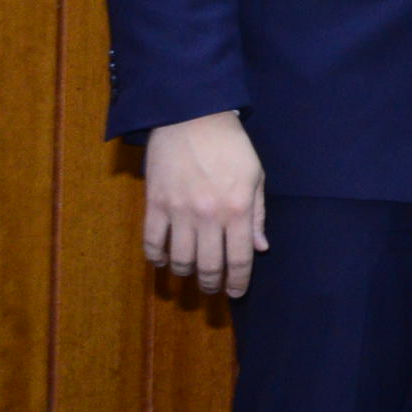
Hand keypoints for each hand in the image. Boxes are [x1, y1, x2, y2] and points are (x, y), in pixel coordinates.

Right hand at [144, 110, 267, 296]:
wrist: (192, 117)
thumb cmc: (231, 146)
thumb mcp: (255, 178)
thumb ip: (257, 215)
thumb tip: (260, 248)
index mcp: (238, 210)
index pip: (239, 259)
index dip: (237, 282)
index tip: (235, 294)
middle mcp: (209, 216)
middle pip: (208, 265)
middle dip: (212, 284)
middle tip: (212, 289)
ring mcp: (179, 211)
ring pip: (179, 258)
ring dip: (184, 273)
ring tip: (189, 276)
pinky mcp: (155, 203)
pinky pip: (151, 240)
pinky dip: (155, 257)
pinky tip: (161, 262)